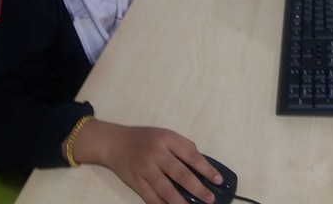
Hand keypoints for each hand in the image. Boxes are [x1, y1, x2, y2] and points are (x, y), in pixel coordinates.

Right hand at [62, 119, 222, 203]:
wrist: (114, 142)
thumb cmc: (145, 138)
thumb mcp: (165, 135)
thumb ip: (182, 147)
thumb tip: (201, 166)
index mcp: (167, 139)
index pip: (191, 155)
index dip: (206, 169)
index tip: (218, 180)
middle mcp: (156, 154)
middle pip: (181, 174)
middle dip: (198, 188)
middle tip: (210, 199)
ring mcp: (145, 169)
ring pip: (167, 190)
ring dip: (182, 202)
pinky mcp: (136, 182)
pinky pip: (152, 198)